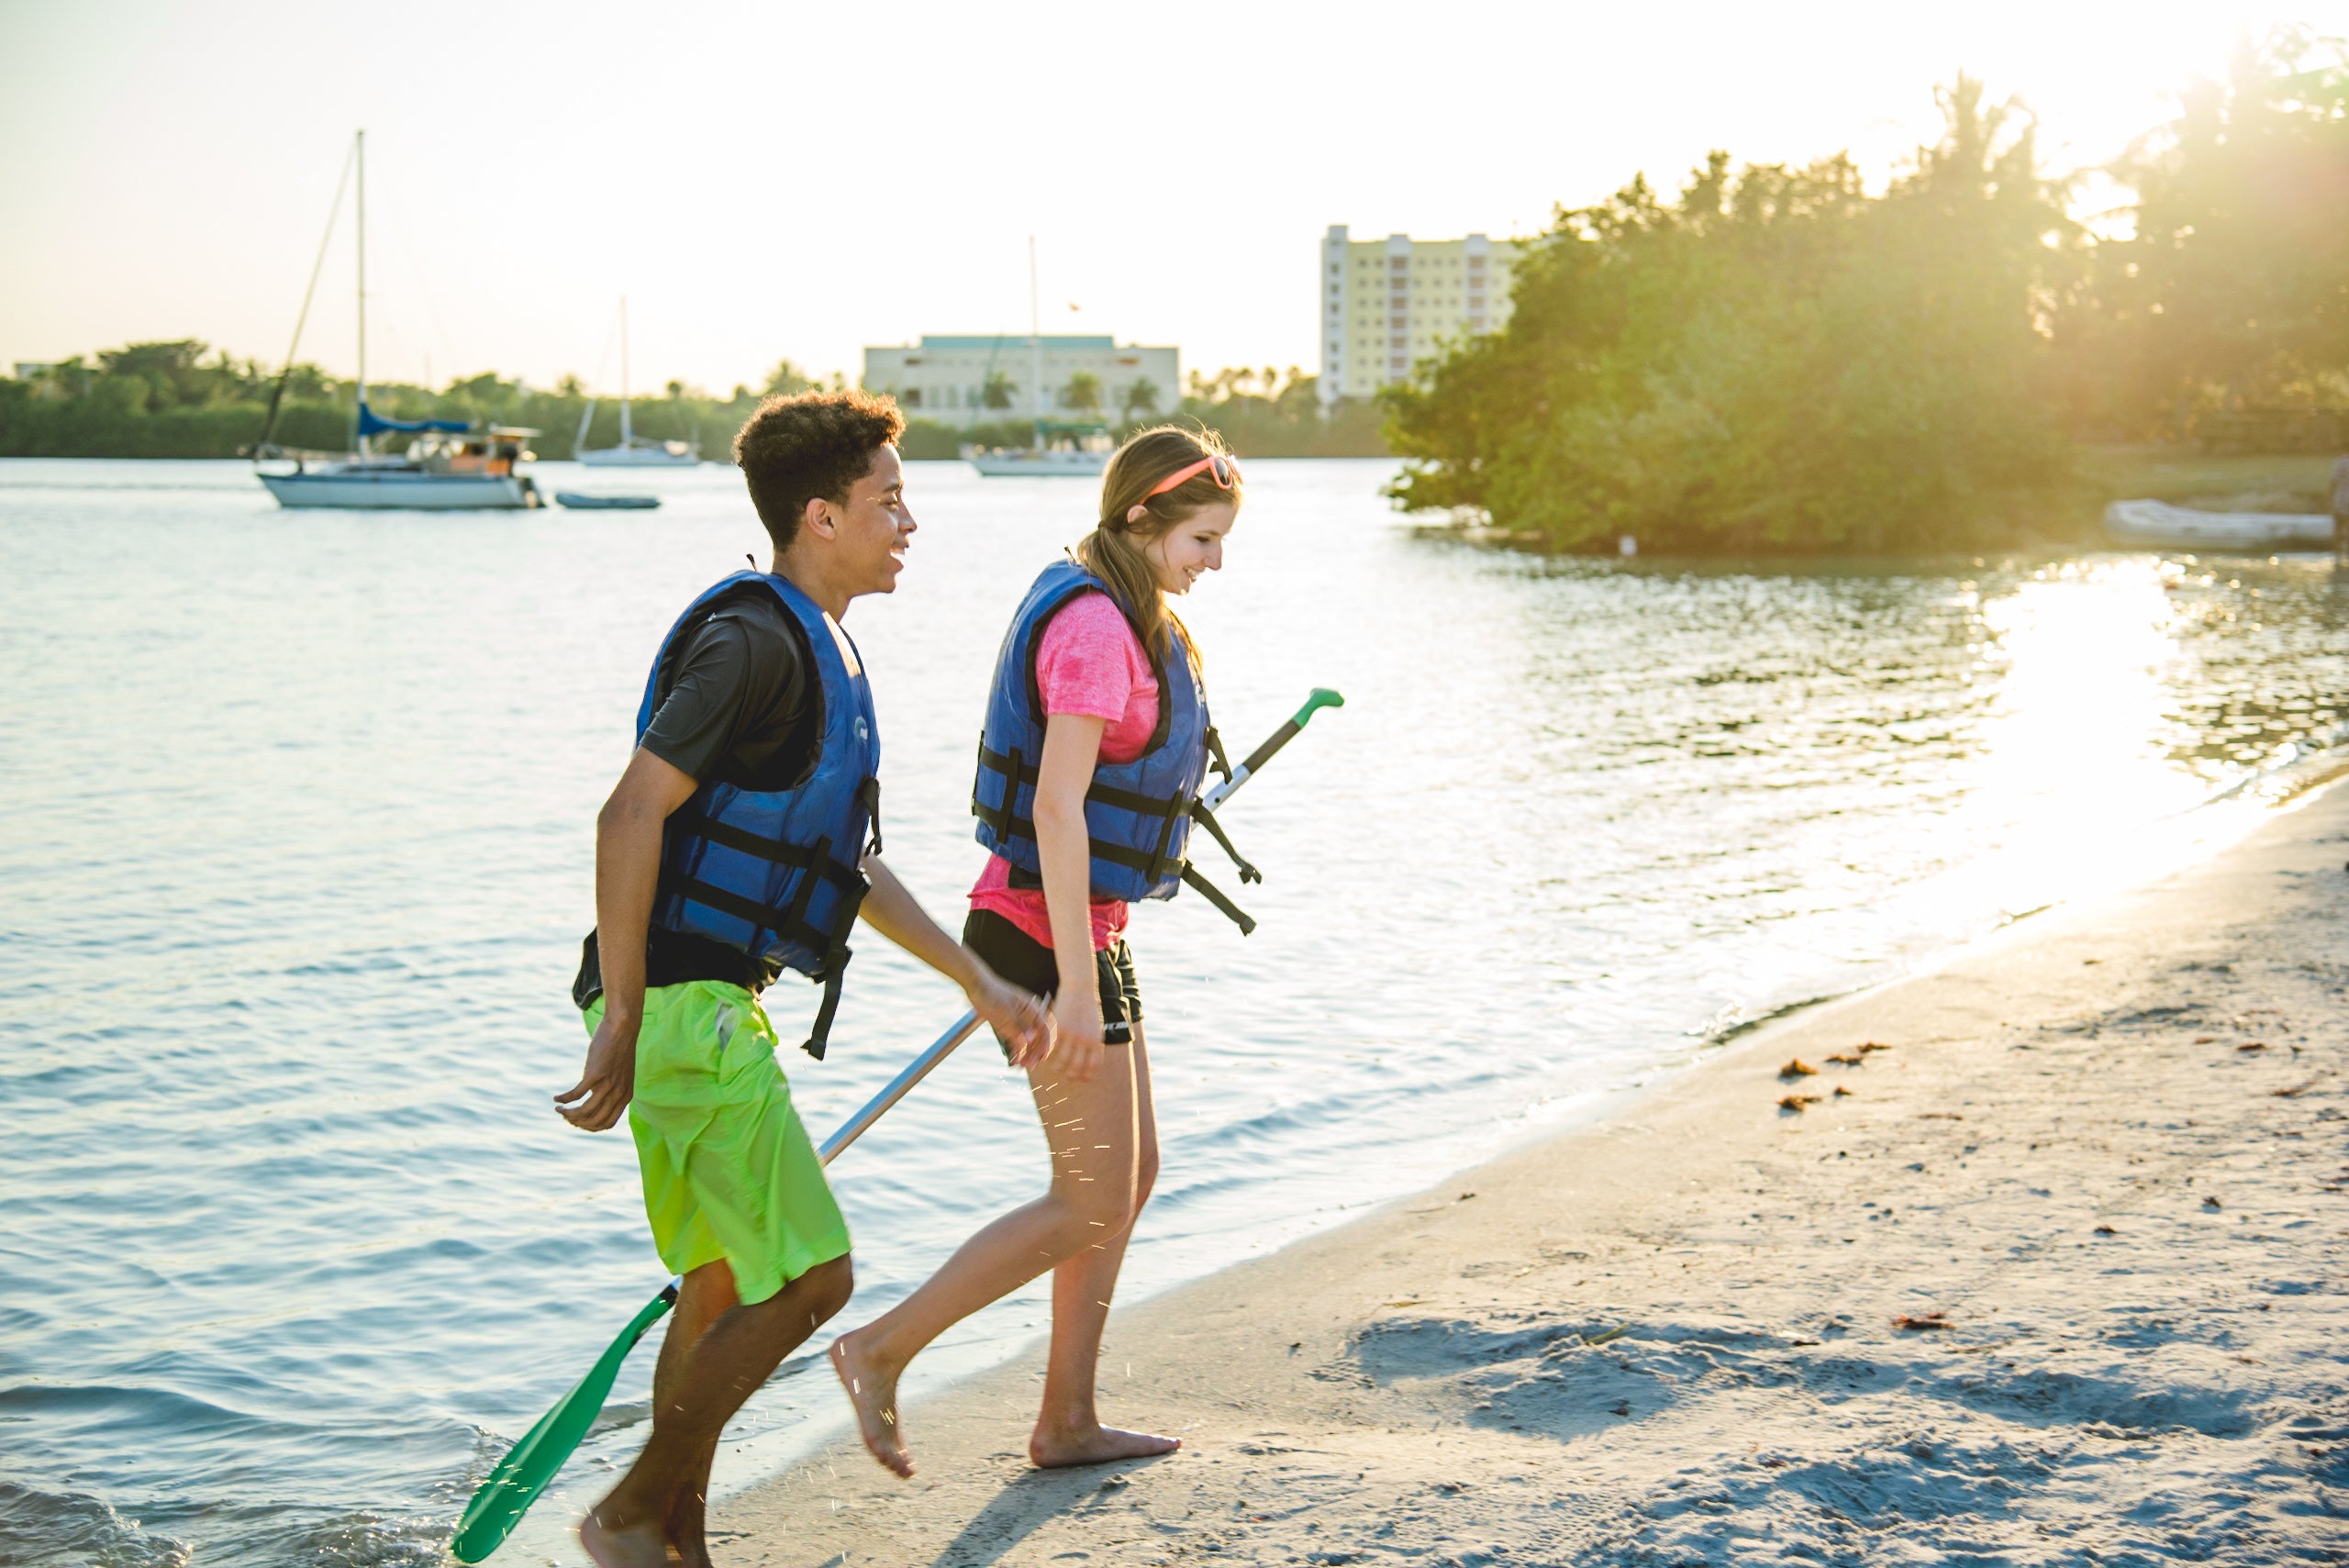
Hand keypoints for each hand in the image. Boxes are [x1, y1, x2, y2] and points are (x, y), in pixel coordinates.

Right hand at [554, 1010, 639, 1130]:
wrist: (622, 1028)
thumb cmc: (620, 1049)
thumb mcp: (621, 1074)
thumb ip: (614, 1088)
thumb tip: (598, 1097)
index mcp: (625, 1096)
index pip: (607, 1124)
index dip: (590, 1127)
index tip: (578, 1122)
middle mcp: (618, 1094)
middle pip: (594, 1121)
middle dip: (577, 1123)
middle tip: (566, 1116)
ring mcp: (607, 1085)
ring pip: (584, 1112)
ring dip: (568, 1114)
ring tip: (559, 1110)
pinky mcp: (595, 1075)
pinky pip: (576, 1095)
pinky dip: (564, 1100)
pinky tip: (557, 1098)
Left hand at [967, 963, 1051, 1066]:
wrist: (976, 985)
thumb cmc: (992, 994)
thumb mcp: (1005, 1012)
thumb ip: (1018, 1026)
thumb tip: (1031, 1039)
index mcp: (1032, 1008)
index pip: (1045, 1028)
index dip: (1046, 1044)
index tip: (1042, 1057)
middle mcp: (1028, 1015)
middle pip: (1037, 1036)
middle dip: (1035, 1052)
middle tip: (1029, 1065)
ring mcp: (1018, 1020)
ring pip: (1027, 1040)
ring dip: (1025, 1053)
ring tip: (1021, 1065)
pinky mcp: (1008, 1024)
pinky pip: (1015, 1039)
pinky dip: (1015, 1050)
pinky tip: (1013, 1059)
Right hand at [1047, 987, 1105, 1083]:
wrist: (1080, 988)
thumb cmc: (1089, 1008)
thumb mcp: (1096, 1026)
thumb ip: (1094, 1043)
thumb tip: (1090, 1060)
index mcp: (1097, 1040)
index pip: (1093, 1065)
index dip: (1087, 1075)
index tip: (1082, 1079)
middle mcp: (1085, 1040)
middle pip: (1077, 1067)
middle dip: (1072, 1076)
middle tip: (1067, 1077)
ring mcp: (1072, 1035)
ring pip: (1063, 1060)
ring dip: (1058, 1068)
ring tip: (1056, 1068)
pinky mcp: (1059, 1029)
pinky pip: (1053, 1048)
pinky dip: (1050, 1056)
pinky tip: (1048, 1057)